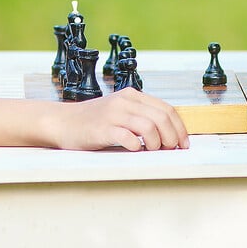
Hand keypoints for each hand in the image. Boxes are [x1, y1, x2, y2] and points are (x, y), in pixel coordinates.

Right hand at [56, 88, 189, 150]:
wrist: (62, 122)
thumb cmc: (94, 121)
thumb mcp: (121, 111)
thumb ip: (141, 116)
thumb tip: (170, 135)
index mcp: (133, 95)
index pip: (167, 109)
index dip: (179, 128)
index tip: (184, 144)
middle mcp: (125, 101)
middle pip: (162, 118)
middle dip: (172, 137)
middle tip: (171, 151)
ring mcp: (113, 114)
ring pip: (149, 127)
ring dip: (157, 143)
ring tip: (153, 152)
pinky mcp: (102, 129)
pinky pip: (128, 137)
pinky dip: (137, 147)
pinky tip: (135, 151)